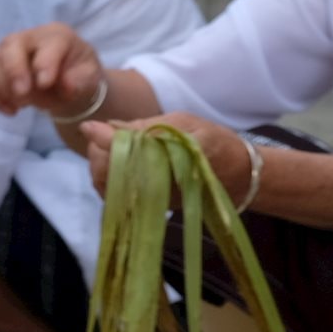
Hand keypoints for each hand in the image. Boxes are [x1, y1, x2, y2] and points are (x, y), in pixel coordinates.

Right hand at [0, 23, 105, 117]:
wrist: (68, 81)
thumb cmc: (80, 74)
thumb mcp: (90, 77)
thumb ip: (80, 80)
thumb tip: (65, 86)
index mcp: (56, 35)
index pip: (47, 44)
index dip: (44, 63)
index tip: (45, 84)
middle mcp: (29, 38)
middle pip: (10, 46)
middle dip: (13, 71)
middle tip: (22, 94)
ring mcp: (8, 52)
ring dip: (1, 87)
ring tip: (20, 106)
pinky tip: (12, 111)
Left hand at [80, 112, 245, 199]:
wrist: (240, 176)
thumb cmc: (214, 143)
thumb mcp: (182, 123)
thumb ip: (142, 125)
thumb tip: (100, 126)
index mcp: (163, 160)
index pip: (118, 153)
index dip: (101, 139)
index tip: (92, 127)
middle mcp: (151, 185)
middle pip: (102, 172)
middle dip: (98, 152)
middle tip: (106, 136)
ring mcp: (147, 200)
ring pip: (103, 185)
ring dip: (102, 165)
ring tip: (115, 149)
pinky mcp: (146, 207)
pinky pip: (113, 194)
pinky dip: (109, 177)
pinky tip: (120, 164)